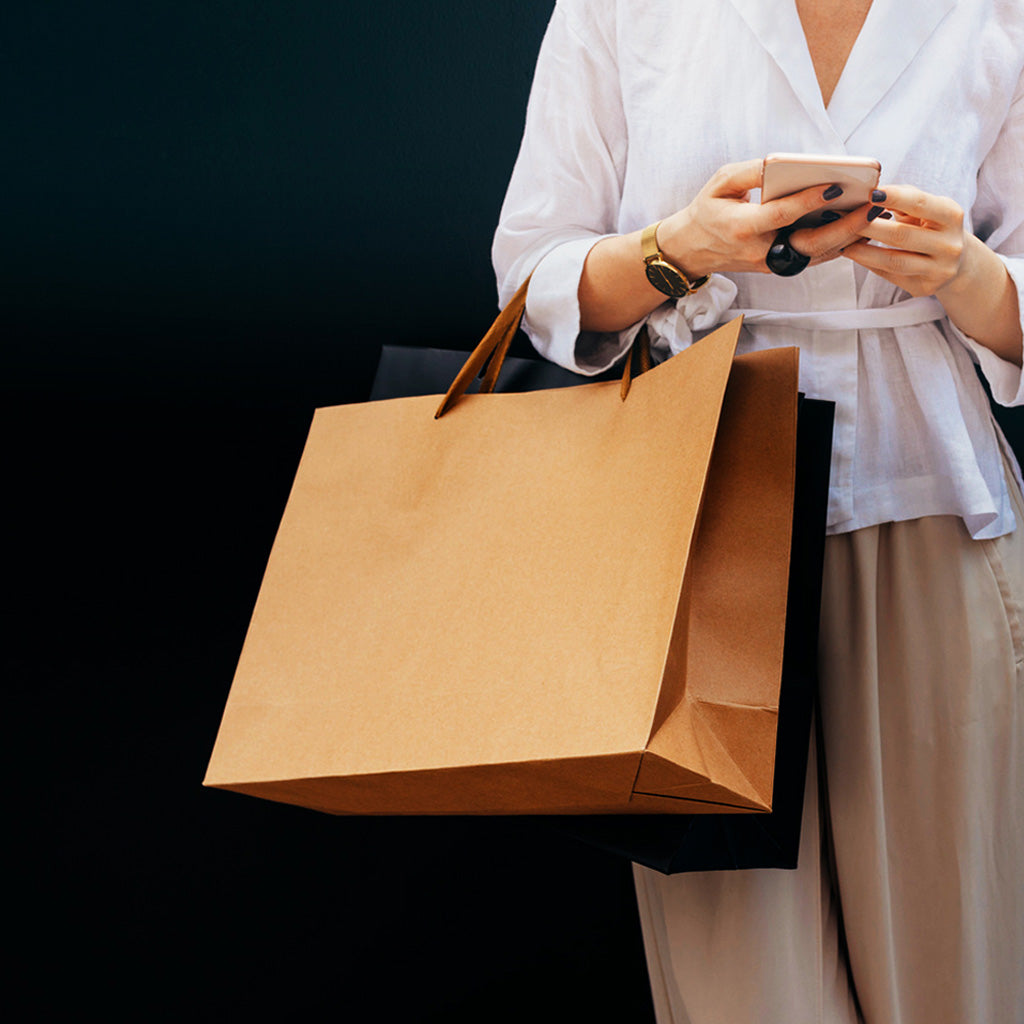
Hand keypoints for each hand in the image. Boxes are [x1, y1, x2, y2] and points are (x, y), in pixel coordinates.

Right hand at [655, 159, 880, 276]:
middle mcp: (760, 250)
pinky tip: (859, 225)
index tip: (836, 186)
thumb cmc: (707, 210)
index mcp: (743, 227)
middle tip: (873, 205)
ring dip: (849, 235)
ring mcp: (771, 262)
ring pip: (817, 253)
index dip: (809, 201)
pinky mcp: (779, 265)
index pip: (782, 215)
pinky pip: (813, 256)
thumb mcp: (720, 182)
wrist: (692, 249)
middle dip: (846, 225)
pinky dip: (838, 243)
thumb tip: (782, 161)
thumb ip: (750, 170)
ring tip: (875, 212)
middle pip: (810, 242)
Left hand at [841, 184, 965, 295]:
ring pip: (893, 260)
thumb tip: (870, 192)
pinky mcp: (923, 287)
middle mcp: (949, 245)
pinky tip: (853, 254)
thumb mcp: (928, 208)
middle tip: (843, 218)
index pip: (920, 204)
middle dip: (869, 226)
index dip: (895, 197)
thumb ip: (905, 198)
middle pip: (901, 235)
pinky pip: (889, 275)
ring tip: (842, 241)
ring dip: (862, 251)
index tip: (871, 192)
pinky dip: (868, 263)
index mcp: (952, 216)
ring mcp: (938, 270)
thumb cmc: (933, 226)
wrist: (958, 262)